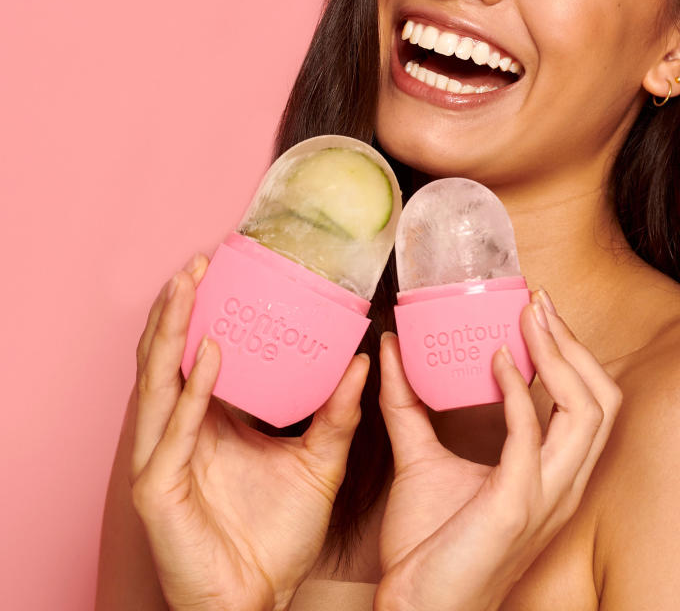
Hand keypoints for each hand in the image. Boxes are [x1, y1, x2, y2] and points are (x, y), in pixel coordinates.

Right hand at [130, 255, 367, 610]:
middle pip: (170, 357)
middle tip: (200, 262)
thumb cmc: (279, 538)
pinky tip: (209, 353)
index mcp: (210, 422)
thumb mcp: (319, 462)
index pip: (198, 354)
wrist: (261, 601)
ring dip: (172, 330)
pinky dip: (192, 390)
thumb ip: (337, 413)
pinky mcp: (159, 489)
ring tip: (188, 285)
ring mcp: (165, 458)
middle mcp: (181, 432)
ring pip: (158, 381)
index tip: (224, 268)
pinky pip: (176, 431)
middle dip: (180, 307)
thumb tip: (363, 360)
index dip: (203, 312)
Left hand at [375, 291, 621, 610]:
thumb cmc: (427, 547)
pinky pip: (533, 436)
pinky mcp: (516, 505)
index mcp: (553, 473)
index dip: (573, 351)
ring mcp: (545, 495)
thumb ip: (409, 404)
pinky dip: (520, 391)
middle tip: (540, 302)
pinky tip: (496, 361)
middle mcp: (562, 483)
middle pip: (603, 397)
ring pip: (588, 411)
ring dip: (560, 357)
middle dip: (575, 343)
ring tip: (530, 320)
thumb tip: (393, 346)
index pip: (590, 401)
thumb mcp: (420, 459)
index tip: (540, 309)